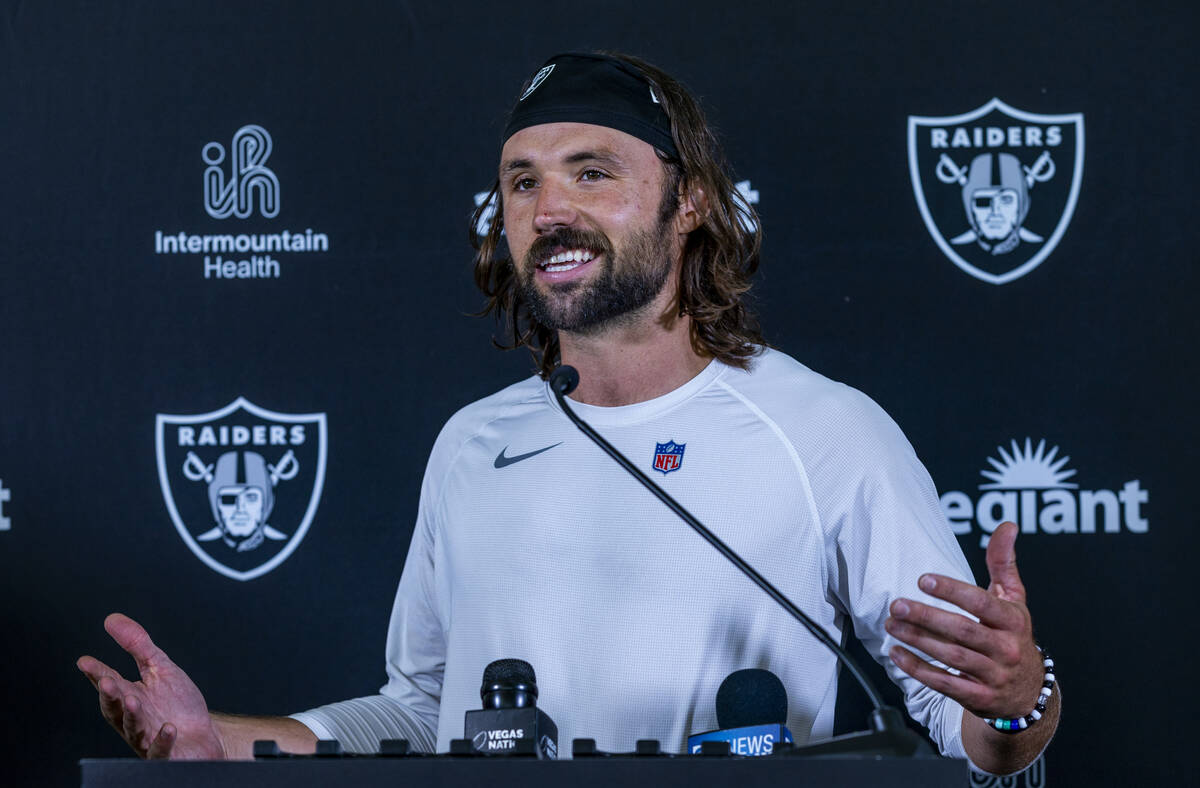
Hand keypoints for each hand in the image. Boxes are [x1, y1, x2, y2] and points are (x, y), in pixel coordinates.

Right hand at [77, 613, 224, 758]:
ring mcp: (148, 738)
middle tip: (106, 681)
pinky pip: (161, 750)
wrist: (202, 736)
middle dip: (111, 696)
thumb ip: (137, 645)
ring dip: (132, 716)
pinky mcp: (166, 754)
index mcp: (130, 697)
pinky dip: (163, 741)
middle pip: (117, 709)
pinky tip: (169, 728)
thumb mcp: (159, 668)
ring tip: (133, 700)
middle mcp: (134, 719)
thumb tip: (111, 619)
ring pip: (134, 730)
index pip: (110, 683)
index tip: (85, 661)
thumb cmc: (178, 704)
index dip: (97, 674)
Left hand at [885, 522, 1043, 719]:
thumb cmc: (1014, 636)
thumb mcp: (1014, 600)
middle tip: (896, 605)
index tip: (923, 579)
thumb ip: (1003, 563)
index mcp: (1013, 620)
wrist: (1027, 692)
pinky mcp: (978, 697)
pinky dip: (919, 669)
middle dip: (927, 617)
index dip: (952, 591)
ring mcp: (993, 675)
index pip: (981, 603)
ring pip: (952, 657)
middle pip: (963, 631)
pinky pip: (945, 684)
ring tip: (891, 625)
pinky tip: (897, 654)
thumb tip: (1007, 526)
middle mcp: (1005, 648)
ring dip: (918, 640)